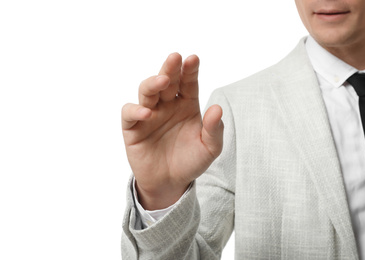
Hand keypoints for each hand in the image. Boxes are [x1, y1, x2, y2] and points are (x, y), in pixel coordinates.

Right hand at [122, 53, 223, 209]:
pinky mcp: (133, 127)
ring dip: (153, 83)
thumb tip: (217, 109)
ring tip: (163, 80)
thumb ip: (214, 130)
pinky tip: (147, 112)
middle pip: (167, 81)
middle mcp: (167, 105)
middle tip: (175, 58)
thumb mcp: (209, 149)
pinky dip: (135, 110)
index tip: (193, 59)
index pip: (188, 83)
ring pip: (147, 91)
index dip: (190, 71)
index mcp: (186, 105)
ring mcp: (149, 114)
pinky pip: (130, 113)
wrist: (171, 183)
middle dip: (170, 68)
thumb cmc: (191, 162)